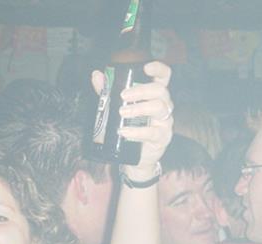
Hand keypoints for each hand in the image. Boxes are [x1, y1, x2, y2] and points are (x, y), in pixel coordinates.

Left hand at [92, 61, 173, 178]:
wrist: (133, 158)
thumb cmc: (126, 129)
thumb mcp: (114, 109)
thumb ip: (106, 92)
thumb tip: (96, 75)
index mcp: (154, 96)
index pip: (163, 77)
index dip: (158, 69)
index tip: (146, 68)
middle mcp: (163, 106)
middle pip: (160, 90)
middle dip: (141, 90)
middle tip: (122, 96)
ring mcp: (165, 122)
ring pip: (159, 107)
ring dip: (138, 108)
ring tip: (121, 113)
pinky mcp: (162, 138)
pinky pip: (152, 132)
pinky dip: (136, 131)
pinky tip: (123, 131)